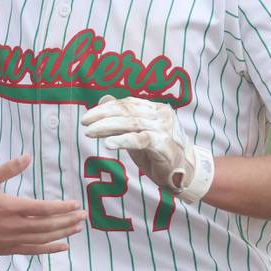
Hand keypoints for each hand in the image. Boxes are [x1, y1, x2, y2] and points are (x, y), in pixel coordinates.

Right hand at [0, 155, 86, 254]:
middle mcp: (12, 227)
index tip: (76, 204)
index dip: (62, 208)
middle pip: (47, 226)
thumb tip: (27, 156)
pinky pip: (30, 250)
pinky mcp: (3, 249)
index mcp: (10, 208)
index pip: (43, 209)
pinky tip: (61, 246)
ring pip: (41, 240)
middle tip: (84, 217)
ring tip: (76, 229)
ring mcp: (8, 240)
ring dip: (61, 234)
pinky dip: (47, 249)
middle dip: (68, 221)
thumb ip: (9, 168)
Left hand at [81, 95, 214, 202]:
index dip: (106, 108)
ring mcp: (163, 129)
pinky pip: (140, 140)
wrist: (184, 172)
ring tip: (90, 132)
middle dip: (103, 115)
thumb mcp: (138, 132)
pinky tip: (108, 143)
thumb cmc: (159, 151)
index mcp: (155, 108)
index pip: (127, 104)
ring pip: (131, 123)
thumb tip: (103, 99)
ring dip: (108, 127)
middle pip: (127, 111)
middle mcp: (161, 114)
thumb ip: (122, 117)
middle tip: (85, 122)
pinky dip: (123, 140)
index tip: (88, 116)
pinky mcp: (163, 145)